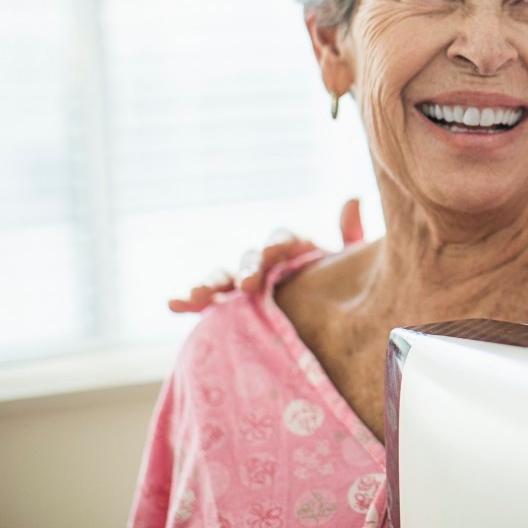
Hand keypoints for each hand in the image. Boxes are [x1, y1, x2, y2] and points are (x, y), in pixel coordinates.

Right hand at [167, 198, 364, 312]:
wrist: (328, 328)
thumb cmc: (340, 290)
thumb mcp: (351, 267)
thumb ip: (352, 237)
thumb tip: (353, 199)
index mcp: (296, 250)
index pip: (285, 239)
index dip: (279, 243)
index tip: (275, 251)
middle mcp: (267, 263)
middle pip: (252, 257)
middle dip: (247, 267)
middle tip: (247, 282)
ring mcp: (244, 285)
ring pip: (224, 277)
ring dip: (211, 281)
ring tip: (199, 294)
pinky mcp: (229, 308)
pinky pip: (207, 304)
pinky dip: (189, 302)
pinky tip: (174, 304)